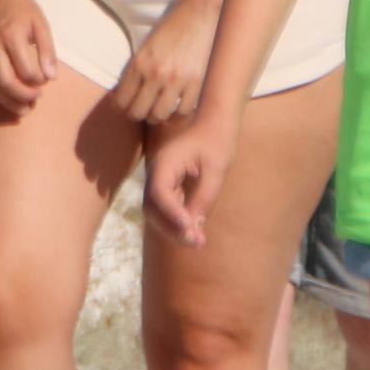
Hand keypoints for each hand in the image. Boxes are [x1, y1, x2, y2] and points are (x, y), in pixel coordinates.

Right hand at [0, 0, 60, 121]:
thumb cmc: (23, 9)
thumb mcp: (41, 24)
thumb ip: (47, 51)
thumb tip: (51, 77)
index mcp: (12, 35)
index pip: (26, 70)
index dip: (38, 83)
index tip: (44, 83)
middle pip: (6, 81)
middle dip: (22, 97)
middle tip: (34, 101)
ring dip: (6, 102)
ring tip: (21, 110)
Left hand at [108, 0, 217, 125]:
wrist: (200, 14)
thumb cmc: (173, 27)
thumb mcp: (147, 45)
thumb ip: (136, 69)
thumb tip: (123, 95)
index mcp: (140, 62)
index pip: (121, 99)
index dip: (120, 107)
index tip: (124, 107)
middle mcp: (156, 74)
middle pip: (137, 112)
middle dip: (136, 114)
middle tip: (140, 111)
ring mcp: (177, 81)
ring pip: (159, 116)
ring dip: (156, 116)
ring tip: (158, 110)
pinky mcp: (196, 84)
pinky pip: (183, 112)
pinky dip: (178, 113)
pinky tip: (177, 107)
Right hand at [144, 107, 240, 248]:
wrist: (215, 126)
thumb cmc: (217, 142)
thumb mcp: (216, 169)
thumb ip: (205, 196)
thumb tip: (195, 226)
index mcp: (165, 162)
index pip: (159, 193)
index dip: (171, 213)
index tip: (188, 228)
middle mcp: (157, 173)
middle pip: (153, 208)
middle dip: (171, 228)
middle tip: (196, 242)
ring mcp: (161, 181)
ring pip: (157, 213)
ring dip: (174, 230)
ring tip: (198, 242)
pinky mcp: (169, 188)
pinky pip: (168, 210)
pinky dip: (179, 223)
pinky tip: (197, 234)